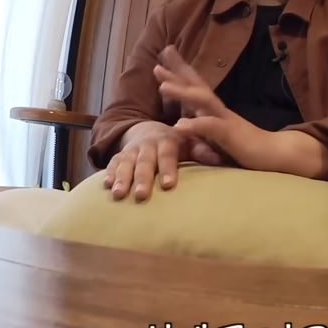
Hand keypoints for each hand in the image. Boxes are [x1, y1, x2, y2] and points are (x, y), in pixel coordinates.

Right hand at [103, 121, 227, 200]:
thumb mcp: (190, 143)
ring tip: (119, 194)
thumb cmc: (176, 143)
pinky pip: (112, 164)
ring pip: (126, 164)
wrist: (148, 131)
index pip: (168, 155)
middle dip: (142, 179)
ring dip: (122, 179)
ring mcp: (131, 151)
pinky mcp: (119, 156)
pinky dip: (109, 174)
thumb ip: (203, 151)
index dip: (167, 169)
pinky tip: (106, 186)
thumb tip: (221, 158)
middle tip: (141, 195)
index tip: (169, 185)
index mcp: (167, 141)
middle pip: (144, 163)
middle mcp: (147, 145)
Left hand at [153, 46, 267, 171]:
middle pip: (197, 86)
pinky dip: (195, 125)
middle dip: (177, 73)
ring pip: (203, 101)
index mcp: (214, 111)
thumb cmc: (246, 148)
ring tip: (162, 86)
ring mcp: (226, 120)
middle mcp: (219, 111)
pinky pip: (211, 128)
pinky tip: (179, 125)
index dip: (179, 73)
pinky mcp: (231, 135)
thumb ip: (200, 132)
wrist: (275, 154)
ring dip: (182, 92)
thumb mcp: (217, 139)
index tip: (162, 60)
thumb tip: (183, 129)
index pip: (195, 87)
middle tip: (158, 59)